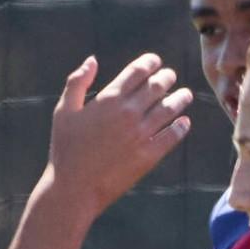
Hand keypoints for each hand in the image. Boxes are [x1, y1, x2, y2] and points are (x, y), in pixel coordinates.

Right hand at [47, 53, 192, 218]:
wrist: (73, 188)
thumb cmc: (65, 149)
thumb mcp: (64, 111)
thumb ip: (77, 82)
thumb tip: (92, 60)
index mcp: (108, 99)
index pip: (138, 71)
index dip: (150, 62)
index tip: (155, 61)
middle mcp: (128, 113)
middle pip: (157, 87)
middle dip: (166, 77)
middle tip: (170, 75)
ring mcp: (141, 134)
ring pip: (169, 109)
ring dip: (180, 98)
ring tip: (186, 94)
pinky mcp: (149, 156)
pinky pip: (172, 136)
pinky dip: (181, 127)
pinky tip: (184, 122)